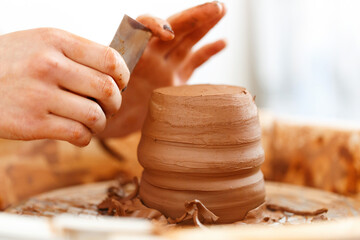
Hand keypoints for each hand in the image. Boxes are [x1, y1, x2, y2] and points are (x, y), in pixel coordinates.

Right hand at [0, 28, 128, 145]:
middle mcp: (49, 65)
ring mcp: (39, 95)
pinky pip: (77, 134)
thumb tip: (114, 72)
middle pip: (107, 89)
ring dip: (102, 123)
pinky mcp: (32, 123)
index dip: (123, 75)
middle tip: (110, 106)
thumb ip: (75, 53)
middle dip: (116, 103)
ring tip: (95, 122)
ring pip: (95, 115)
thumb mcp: (39, 43)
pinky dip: (86, 137)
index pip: (110, 59)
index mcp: (56, 41)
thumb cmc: (10, 63)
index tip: (121, 83)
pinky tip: (80, 133)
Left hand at [100, 1, 225, 137]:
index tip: (165, 34)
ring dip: (204, 26)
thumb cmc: (102, 110)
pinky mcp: (175, 82)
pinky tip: (222, 42)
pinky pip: (193, 63)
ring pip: (188, 42)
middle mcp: (151, 59)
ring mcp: (165, 69)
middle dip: (195, 17)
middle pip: (175, 31)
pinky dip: (207, 53)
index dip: (155, 26)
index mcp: (132, 58)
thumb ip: (108, 82)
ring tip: (221, 11)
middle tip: (217, 7)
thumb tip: (109, 74)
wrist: (111, 125)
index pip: (143, 30)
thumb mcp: (100, 93)